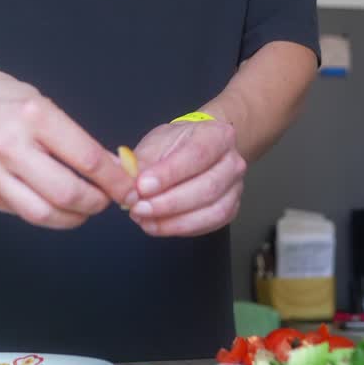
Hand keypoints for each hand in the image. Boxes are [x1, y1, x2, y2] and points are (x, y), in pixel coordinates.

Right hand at [0, 60, 134, 228]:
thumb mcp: (38, 101)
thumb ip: (70, 137)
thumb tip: (108, 168)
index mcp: (33, 116)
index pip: (87, 160)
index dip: (115, 181)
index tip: (128, 187)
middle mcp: (8, 146)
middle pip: (67, 195)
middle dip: (96, 204)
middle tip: (107, 201)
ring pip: (42, 215)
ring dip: (72, 218)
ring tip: (82, 208)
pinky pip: (17, 212)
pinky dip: (42, 211)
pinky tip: (49, 202)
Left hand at [127, 119, 245, 236]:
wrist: (198, 147)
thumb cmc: (177, 143)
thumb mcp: (157, 142)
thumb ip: (143, 162)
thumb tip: (129, 187)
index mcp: (218, 135)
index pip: (196, 155)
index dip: (169, 174)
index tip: (142, 186)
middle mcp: (233, 162)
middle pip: (207, 187)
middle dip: (169, 202)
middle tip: (138, 208)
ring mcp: (235, 188)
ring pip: (211, 211)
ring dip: (174, 221)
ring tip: (144, 220)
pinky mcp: (230, 210)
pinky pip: (208, 225)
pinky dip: (180, 229)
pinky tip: (157, 225)